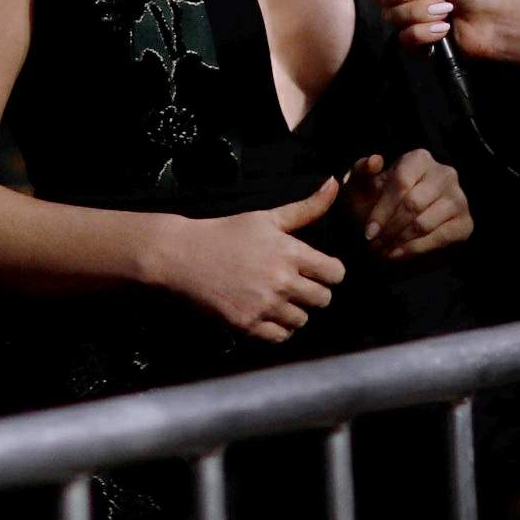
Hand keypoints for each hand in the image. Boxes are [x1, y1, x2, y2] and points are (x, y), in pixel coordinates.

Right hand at [144, 177, 348, 342]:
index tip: (317, 270)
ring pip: (302, 320)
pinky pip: (281, 337)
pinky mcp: (248, 325)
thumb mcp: (267, 218)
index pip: (335, 274)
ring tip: (278, 298)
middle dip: (313, 292)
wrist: (183, 256)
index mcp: (290, 252)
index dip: (329, 272)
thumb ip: (306, 207)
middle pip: (323, 299)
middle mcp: (282, 281)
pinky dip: (277, 328)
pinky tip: (267, 313)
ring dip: (294, 311)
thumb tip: (334, 183)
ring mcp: (265, 305)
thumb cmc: (226, 233)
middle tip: (296, 285)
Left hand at [341, 148, 471, 260]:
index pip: (401, 183)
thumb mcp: (362, 188)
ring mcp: (458, 198)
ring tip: (383, 251)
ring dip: (400, 241)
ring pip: (424, 223)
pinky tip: (398, 254)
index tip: (368, 231)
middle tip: (374, 245)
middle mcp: (444, 174)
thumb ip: (361, 171)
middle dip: (390, 228)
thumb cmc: (377, 204)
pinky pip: (439, 238)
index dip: (382, 210)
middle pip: (413, 204)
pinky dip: (415, 250)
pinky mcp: (465, 223)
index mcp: (419, 159)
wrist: (397, 229)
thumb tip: (375, 160)